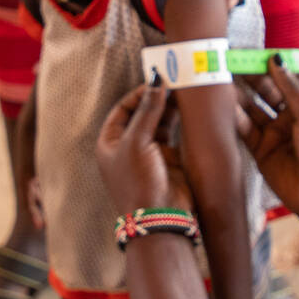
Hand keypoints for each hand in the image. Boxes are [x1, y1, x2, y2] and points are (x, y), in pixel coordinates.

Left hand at [95, 83, 192, 213]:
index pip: (123, 108)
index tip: (157, 82)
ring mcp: (148, 153)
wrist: (160, 217)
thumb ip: (147, 110)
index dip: (139, 94)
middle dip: (157, 98)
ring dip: (169, 108)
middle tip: (174, 83)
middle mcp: (127, 146)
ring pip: (158, 122)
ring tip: (183, 93)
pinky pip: (172, 134)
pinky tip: (188, 110)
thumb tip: (156, 81)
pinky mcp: (168, 159)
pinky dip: (179, 121)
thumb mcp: (137, 142)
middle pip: (142, 113)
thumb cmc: (138, 182)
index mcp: (110, 142)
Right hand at [236, 58, 298, 219]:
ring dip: (240, 94)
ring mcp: (276, 132)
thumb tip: (276, 59)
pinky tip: (225, 106)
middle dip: (252, 76)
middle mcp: (292, 115)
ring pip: (254, 107)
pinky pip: (246, 129)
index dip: (276, 64)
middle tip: (231, 61)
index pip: (292, 76)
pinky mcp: (261, 149)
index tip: (258, 52)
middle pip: (268, 89)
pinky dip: (235, 117)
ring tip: (222, 79)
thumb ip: (291, 87)